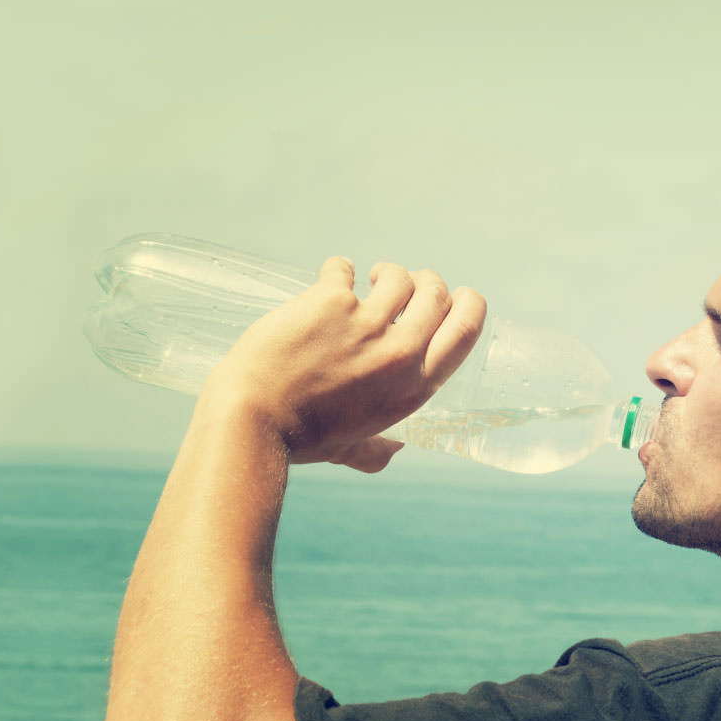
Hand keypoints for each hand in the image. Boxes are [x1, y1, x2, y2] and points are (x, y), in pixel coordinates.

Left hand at [200, 256, 485, 471]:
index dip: (469, 305)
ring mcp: (365, 324)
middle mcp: (398, 354)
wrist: (252, 418)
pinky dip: (338, 269)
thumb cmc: (298, 438)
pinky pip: (343, 269)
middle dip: (426, 281)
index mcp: (413, 388)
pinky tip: (329, 278)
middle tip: (405, 283)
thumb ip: (376, 451)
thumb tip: (394, 451)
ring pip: (396, 276)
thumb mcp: (349, 449)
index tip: (460, 295)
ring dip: (386, 272)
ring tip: (367, 278)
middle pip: (436, 294)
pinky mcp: (330, 300)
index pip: (463, 331)